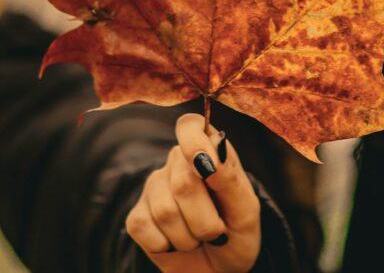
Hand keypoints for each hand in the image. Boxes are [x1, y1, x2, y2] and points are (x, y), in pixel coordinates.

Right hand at [126, 113, 261, 272]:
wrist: (219, 271)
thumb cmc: (236, 235)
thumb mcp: (246, 211)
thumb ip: (229, 178)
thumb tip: (208, 151)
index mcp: (208, 152)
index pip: (189, 126)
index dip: (193, 142)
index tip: (205, 169)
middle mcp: (176, 164)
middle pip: (183, 184)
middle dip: (206, 220)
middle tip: (217, 230)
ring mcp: (153, 189)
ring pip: (165, 211)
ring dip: (190, 238)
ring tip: (198, 238)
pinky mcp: (137, 217)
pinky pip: (145, 228)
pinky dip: (168, 246)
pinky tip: (176, 244)